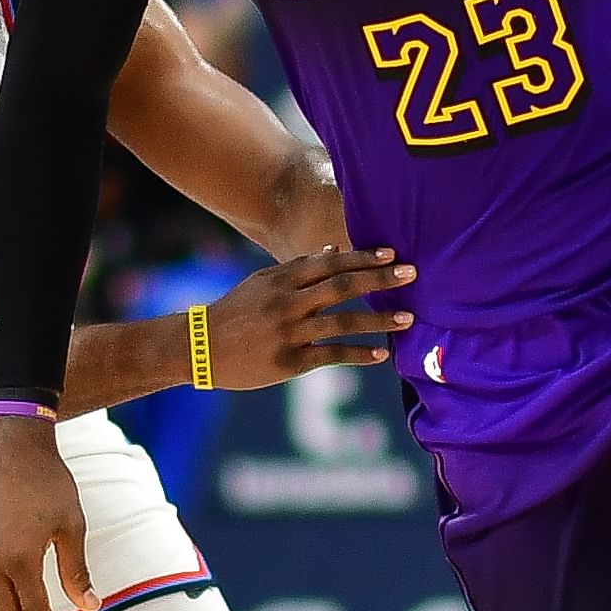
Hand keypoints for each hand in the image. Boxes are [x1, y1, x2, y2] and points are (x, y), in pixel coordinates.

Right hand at [203, 247, 415, 384]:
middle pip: (341, 287)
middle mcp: (288, 302)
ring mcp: (289, 332)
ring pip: (342, 322)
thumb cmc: (235, 312)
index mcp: (281, 279)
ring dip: (379, 319)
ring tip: (407, 319)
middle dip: (379, 279)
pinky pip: (330, 355)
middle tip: (412, 274)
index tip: (391, 254)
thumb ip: (298, 268)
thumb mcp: (261, 282)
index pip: (330, 263)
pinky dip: (358, 354)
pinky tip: (381, 354)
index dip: (362, 257)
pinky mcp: (289, 362)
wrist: (199, 347)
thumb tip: (334, 249)